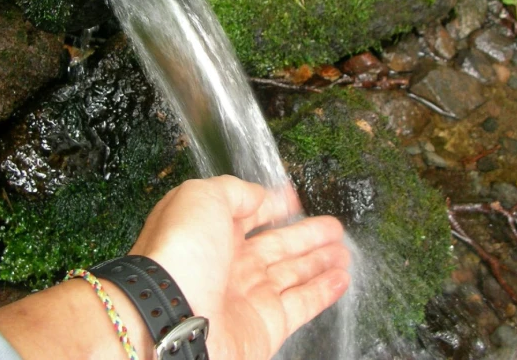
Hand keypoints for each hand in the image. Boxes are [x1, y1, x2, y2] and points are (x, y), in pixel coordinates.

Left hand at [130, 175, 350, 359]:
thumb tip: (259, 195)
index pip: (248, 214)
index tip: (294, 198)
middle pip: (277, 245)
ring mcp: (248, 296)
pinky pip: (303, 304)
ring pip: (294, 273)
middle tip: (333, 226)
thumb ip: (234, 191)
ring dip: (321, 261)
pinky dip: (325, 292)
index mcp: (210, 231)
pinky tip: (342, 278)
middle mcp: (229, 264)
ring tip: (344, 251)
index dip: (271, 205)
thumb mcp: (201, 197)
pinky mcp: (267, 325)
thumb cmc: (179, 253)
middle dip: (307, 234)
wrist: (172, 317)